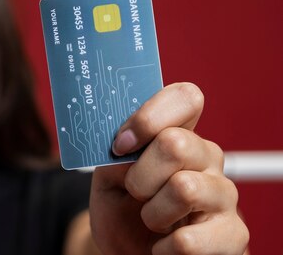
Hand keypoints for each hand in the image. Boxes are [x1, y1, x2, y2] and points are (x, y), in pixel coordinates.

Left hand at [88, 82, 248, 254]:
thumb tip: (126, 146)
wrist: (126, 251)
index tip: (121, 145)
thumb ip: (115, 155)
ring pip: (184, 188)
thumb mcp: (106, 176)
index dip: (149, 116)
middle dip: (140, 175)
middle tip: (135, 193)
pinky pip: (189, 240)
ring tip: (152, 220)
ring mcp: (224, 195)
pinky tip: (162, 246)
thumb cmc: (120, 208)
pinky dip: (163, 248)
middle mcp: (207, 157)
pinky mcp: (233, 234)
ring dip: (152, 213)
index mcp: (178, 134)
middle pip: (176, 143)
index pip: (185, 98)